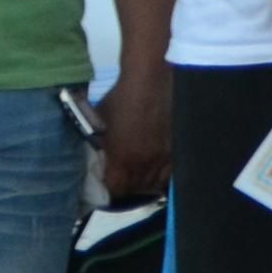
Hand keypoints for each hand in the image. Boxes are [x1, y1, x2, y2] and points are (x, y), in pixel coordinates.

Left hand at [97, 65, 173, 204]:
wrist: (149, 82)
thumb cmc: (120, 99)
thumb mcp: (99, 123)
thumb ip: (98, 145)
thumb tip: (95, 158)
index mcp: (121, 159)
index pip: (115, 189)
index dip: (109, 190)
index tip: (105, 185)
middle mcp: (144, 164)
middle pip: (135, 189)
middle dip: (126, 188)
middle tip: (120, 181)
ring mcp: (163, 158)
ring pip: (154, 184)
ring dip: (144, 184)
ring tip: (138, 178)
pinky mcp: (176, 149)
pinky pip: (169, 173)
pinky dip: (161, 176)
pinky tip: (154, 170)